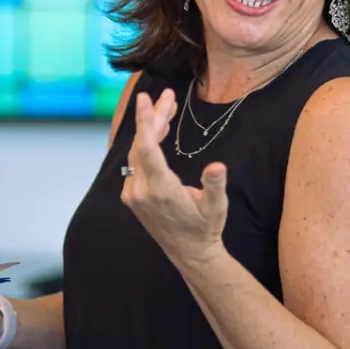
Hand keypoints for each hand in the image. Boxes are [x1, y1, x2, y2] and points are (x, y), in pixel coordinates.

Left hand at [120, 89, 228, 270]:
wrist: (190, 253)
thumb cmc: (205, 228)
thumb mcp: (216, 207)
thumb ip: (214, 185)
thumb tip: (217, 167)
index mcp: (160, 189)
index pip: (146, 148)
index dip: (145, 121)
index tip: (144, 98)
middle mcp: (141, 190)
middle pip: (142, 143)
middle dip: (154, 117)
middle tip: (168, 95)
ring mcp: (133, 193)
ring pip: (137, 151)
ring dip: (151, 128)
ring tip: (168, 107)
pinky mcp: (132, 194)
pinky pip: (136, 161)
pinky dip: (146, 143)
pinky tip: (160, 131)